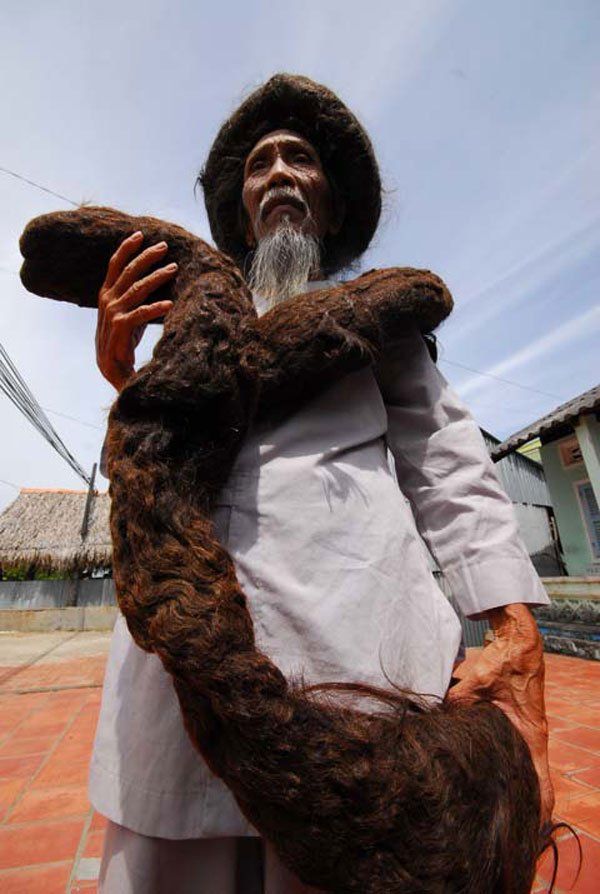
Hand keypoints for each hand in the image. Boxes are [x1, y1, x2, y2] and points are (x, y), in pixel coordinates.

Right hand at [95, 230, 176, 390]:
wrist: (112, 368)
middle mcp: (108, 299)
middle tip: (165, 246)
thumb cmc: (123, 340)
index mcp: (106, 294)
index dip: (126, 248)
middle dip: (147, 256)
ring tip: (174, 268)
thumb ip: (135, 297)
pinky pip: (141, 313)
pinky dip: (156, 307)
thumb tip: (155, 278)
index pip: (115, 265)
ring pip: (138, 287)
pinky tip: (170, 304)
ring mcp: (113, 312)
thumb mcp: (128, 313)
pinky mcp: (121, 326)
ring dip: (157, 276)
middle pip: (129, 271)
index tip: (140, 234)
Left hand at [446, 604, 554, 826]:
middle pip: (533, 781)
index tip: (534, 832)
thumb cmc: (504, 660)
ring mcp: (524, 730)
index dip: (539, 808)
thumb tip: (432, 718)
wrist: (517, 637)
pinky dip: (506, 763)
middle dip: (524, 805)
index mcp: (530, 734)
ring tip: (496, 808)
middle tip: (510, 829)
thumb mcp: (478, 682)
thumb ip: (456, 702)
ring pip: (523, 765)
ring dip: (516, 785)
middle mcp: (530, 736)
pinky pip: (513, 749)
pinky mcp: (515, 720)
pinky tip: (485, 770)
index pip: (541, 780)